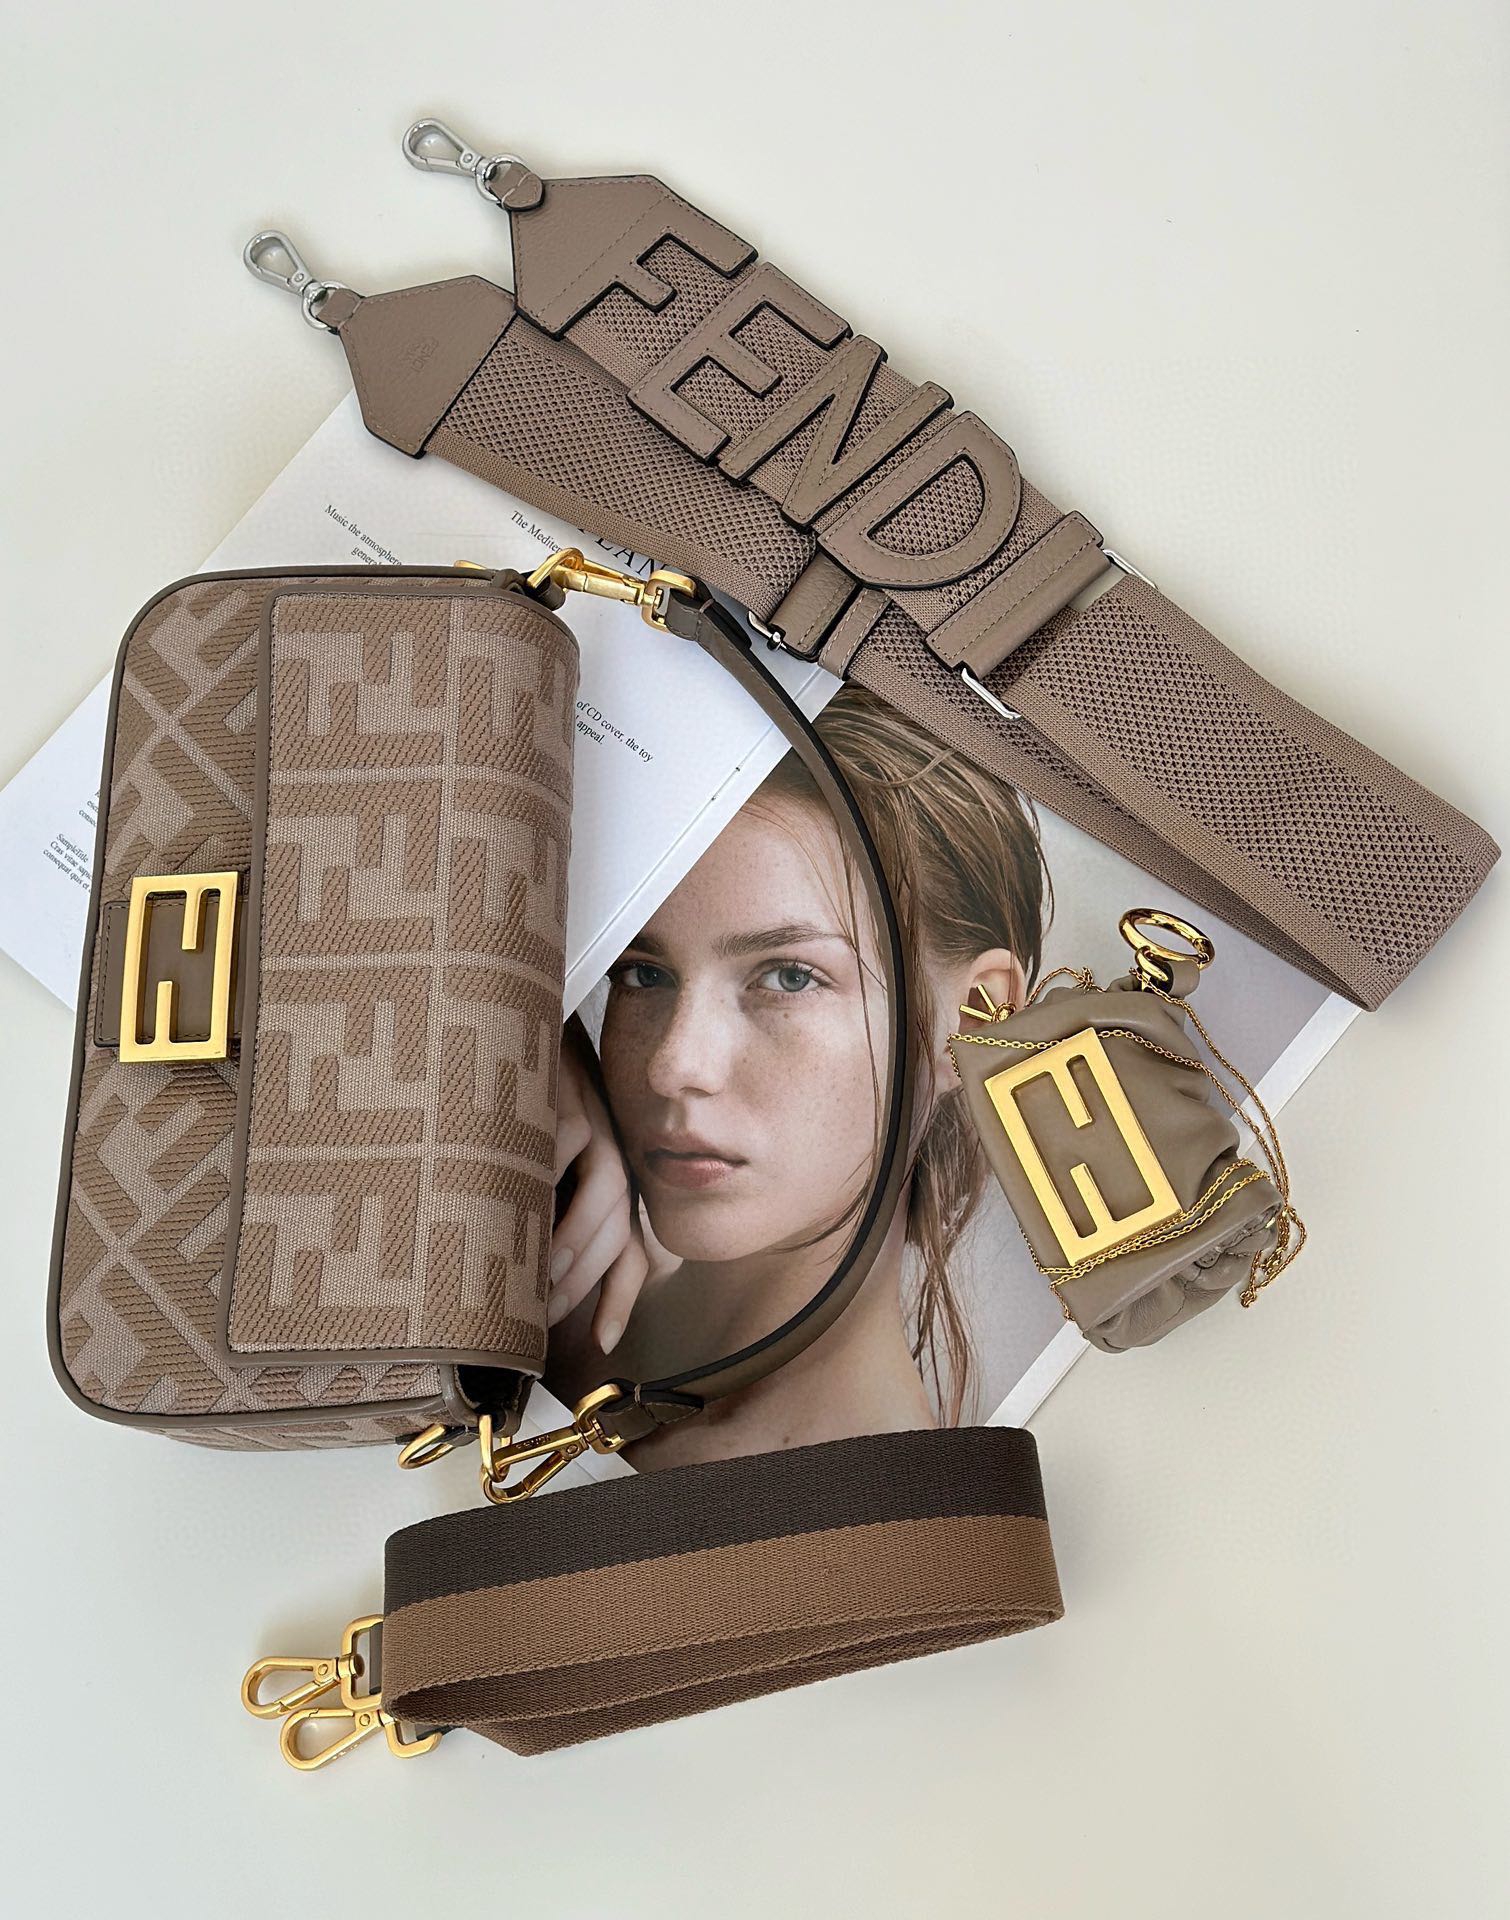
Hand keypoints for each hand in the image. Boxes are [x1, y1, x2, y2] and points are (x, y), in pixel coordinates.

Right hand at [550, 1020, 647, 1354]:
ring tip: (539, 1270)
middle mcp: (612, 1151)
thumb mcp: (541, 1163)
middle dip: (584, 1277)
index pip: (630, 1246)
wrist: (518, 1020)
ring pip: (601, 1189)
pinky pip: (560, 1142)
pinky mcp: (566, 1092)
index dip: (620, 1295)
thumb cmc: (519, 1102)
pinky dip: (541, 1174)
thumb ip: (550, 1211)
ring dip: (571, 1235)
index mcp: (610, 1175)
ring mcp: (593, 1120)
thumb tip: (532, 1280)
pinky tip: (510, 1198)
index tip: (606, 1342)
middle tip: (544, 1312)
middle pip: (618, 1227)